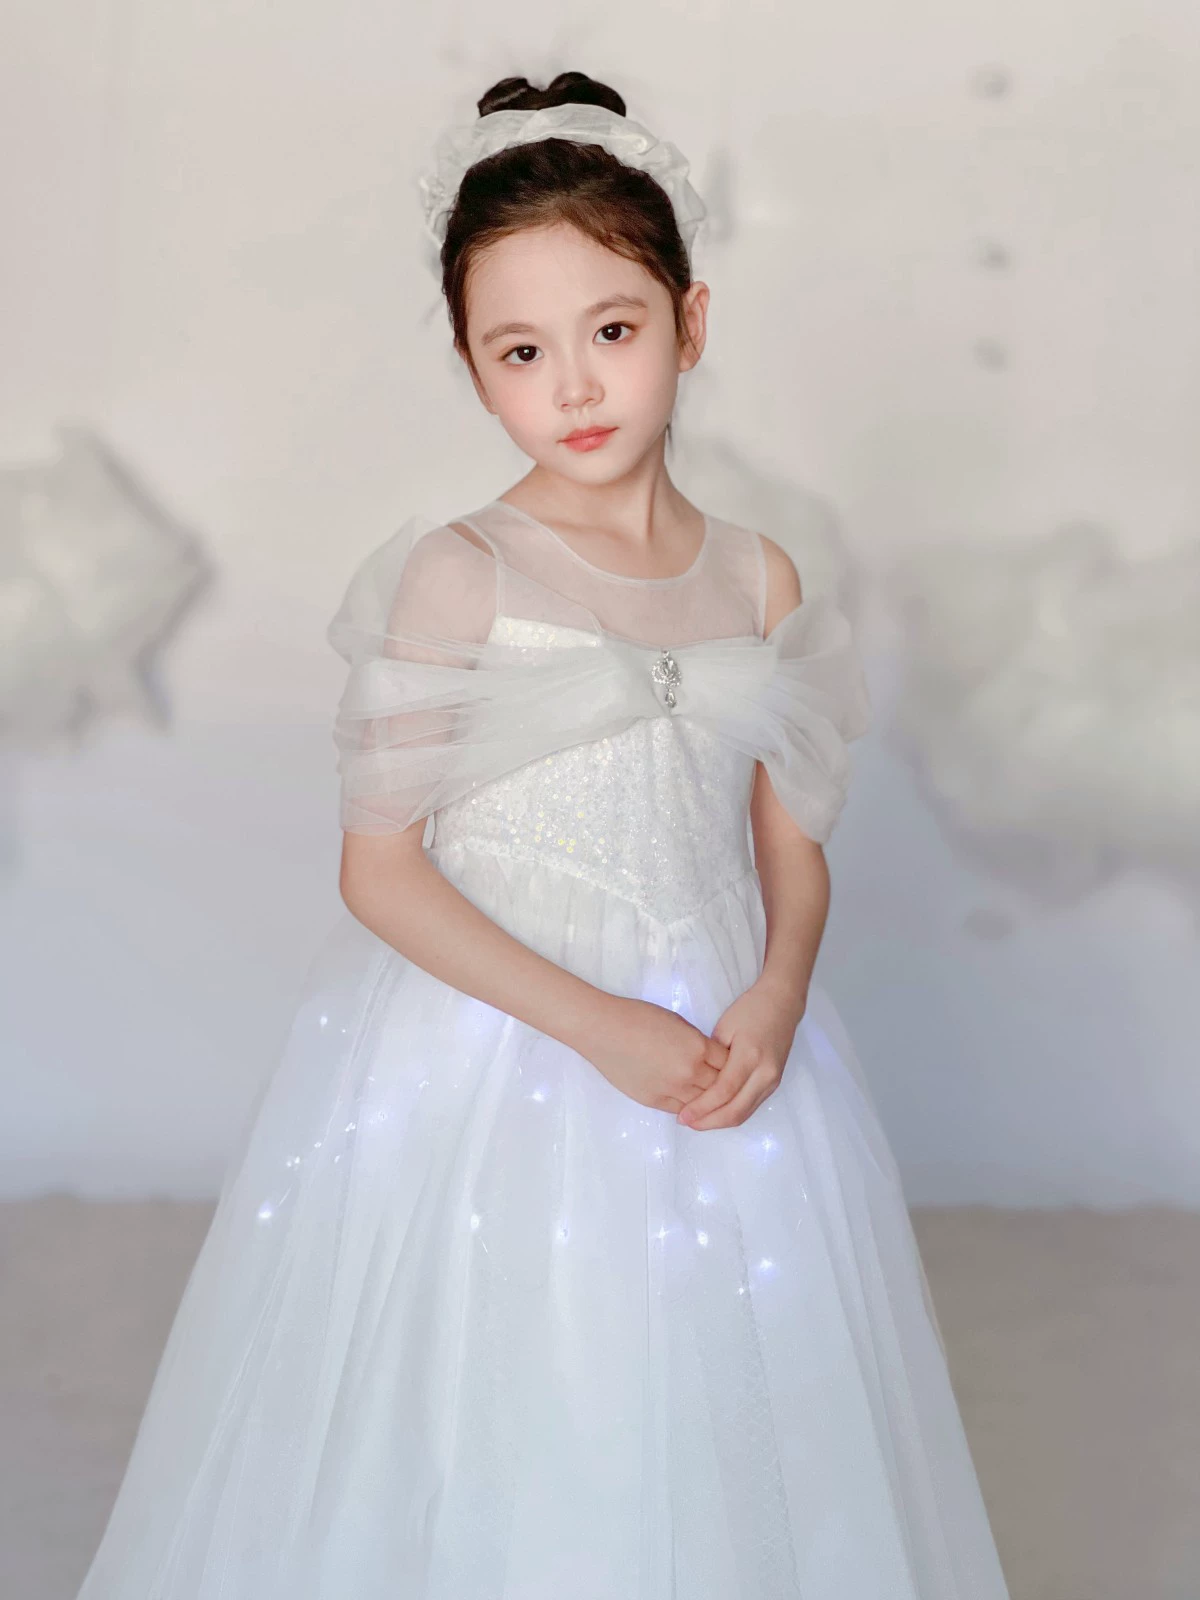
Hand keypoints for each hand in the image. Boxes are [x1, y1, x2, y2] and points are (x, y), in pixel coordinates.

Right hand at [578, 995, 728, 1114]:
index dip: (731, 1065)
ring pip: (702, 1103)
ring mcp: (672, 1089)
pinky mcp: (654, 1100)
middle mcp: (690, 1072)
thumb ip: (697, 1043)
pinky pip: (681, 1110)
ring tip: (708, 1096)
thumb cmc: (638, 1017)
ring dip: (706, 1100)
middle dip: (723, 1085)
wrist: (604, 1030)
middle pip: (720, 1087)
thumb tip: (708, 1058)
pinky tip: (690, 1103)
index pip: (729, 1064)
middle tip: (724, 1084)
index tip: (731, 1064)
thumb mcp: (678, 1022)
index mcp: (698, 1047)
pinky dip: (688, 1108)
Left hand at [675, 978, 805, 1130]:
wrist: (782, 1003)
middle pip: (736, 1111)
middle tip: (687, 1122)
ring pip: (745, 1113)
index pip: (723, 1092)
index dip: (702, 1107)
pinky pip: (751, 1106)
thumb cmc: (750, 1010)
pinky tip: (715, 1112)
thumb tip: (698, 1083)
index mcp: (750, 1056)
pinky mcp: (774, 1084)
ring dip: (720, 1122)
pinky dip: (732, 1114)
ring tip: (697, 1121)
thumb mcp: (724, 1027)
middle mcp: (765, 1074)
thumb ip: (713, 1057)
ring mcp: (772, 1081)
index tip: (683, 1115)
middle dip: (709, 1122)